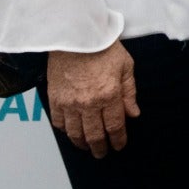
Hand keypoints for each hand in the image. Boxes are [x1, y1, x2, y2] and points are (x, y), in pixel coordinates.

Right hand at [47, 42, 139, 156]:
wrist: (75, 35)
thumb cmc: (102, 46)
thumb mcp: (126, 66)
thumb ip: (129, 92)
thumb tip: (133, 114)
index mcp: (109, 94)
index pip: (115, 127)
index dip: (118, 140)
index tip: (119, 146)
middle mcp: (89, 103)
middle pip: (94, 135)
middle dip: (100, 148)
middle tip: (103, 153)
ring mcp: (69, 103)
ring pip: (75, 134)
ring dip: (82, 144)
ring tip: (88, 147)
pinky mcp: (55, 99)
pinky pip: (59, 123)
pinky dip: (65, 131)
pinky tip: (71, 133)